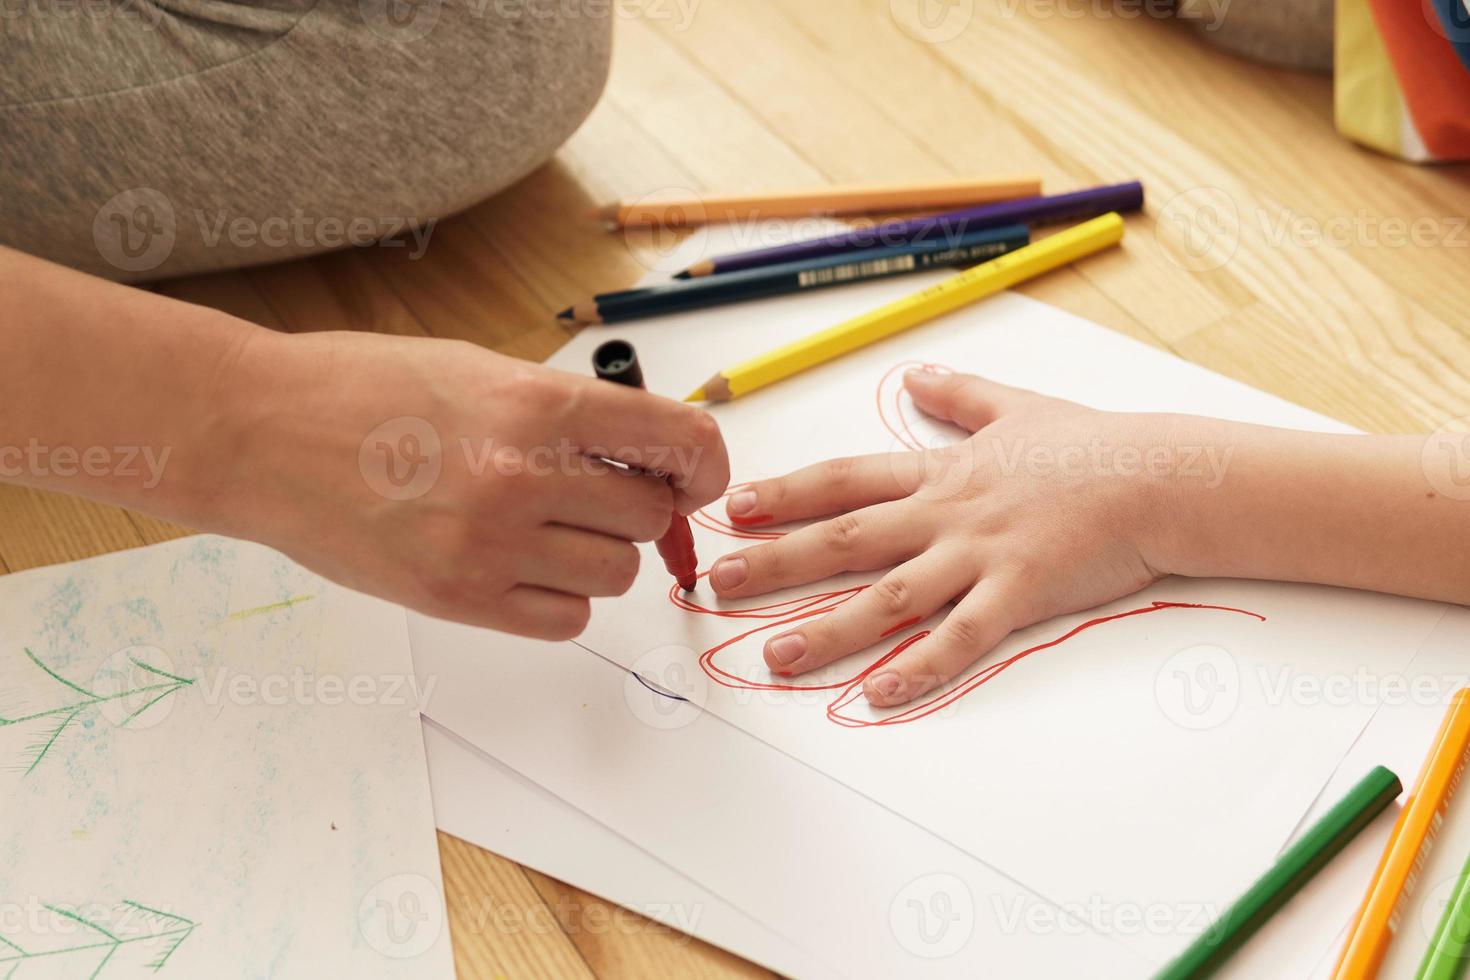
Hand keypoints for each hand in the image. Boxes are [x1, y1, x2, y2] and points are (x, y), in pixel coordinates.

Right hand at [211, 329, 728, 638]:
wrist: (259, 433)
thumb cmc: (364, 389)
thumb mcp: (482, 369)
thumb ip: (571, 413)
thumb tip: (653, 456)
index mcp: (538, 403)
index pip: (679, 440)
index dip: (703, 465)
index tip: (694, 479)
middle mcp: (523, 476)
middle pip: (650, 517)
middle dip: (636, 508)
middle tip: (591, 496)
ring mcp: (489, 545)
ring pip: (616, 573)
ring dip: (598, 555)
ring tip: (543, 528)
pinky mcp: (457, 599)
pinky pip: (566, 620)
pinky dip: (559, 599)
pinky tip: (521, 567)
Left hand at [707, 369, 1174, 706]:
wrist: (1162, 476)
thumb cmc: (1093, 447)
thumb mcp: (1015, 406)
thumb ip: (958, 395)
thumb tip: (917, 374)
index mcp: (941, 473)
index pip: (847, 480)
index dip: (788, 494)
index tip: (735, 508)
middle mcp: (947, 514)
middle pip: (847, 536)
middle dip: (778, 562)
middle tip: (719, 584)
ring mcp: (980, 555)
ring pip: (889, 596)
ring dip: (829, 628)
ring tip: (776, 655)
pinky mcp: (1020, 593)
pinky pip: (961, 637)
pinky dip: (920, 667)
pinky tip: (879, 696)